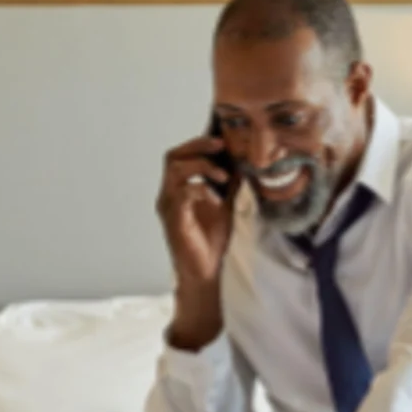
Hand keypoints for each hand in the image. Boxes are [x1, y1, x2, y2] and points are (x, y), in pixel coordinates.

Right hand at [156, 133, 235, 291]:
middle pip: (172, 157)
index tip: (221, 140)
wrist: (206, 271)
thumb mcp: (225, 206)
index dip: (197, 143)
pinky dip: (200, 190)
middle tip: (220, 146)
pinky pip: (182, 195)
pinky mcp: (174, 220)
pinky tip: (215, 199)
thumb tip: (243, 164)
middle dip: (196, 147)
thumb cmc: (211, 241)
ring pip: (174, 171)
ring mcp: (169, 207)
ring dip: (201, 167)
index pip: (179, 156)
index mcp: (178, 189)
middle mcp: (169, 195)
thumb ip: (230, 186)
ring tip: (222, 176)